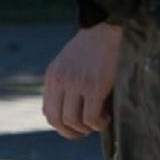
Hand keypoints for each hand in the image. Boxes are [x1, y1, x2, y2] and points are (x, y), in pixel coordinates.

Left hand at [42, 24, 121, 139]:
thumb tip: (73, 115)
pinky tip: (107, 116)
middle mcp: (60, 80)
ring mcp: (76, 83)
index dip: (62, 126)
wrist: (110, 26)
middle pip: (56, 120)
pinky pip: (90, 118)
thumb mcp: (71, 64)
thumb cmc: (95, 47)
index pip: (48, 112)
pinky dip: (99, 124)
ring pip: (73, 122)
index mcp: (53, 76)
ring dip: (88, 128)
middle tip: (87, 131)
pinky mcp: (94, 86)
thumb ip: (67, 84)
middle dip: (72, 133)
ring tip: (101, 120)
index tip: (78, 127)